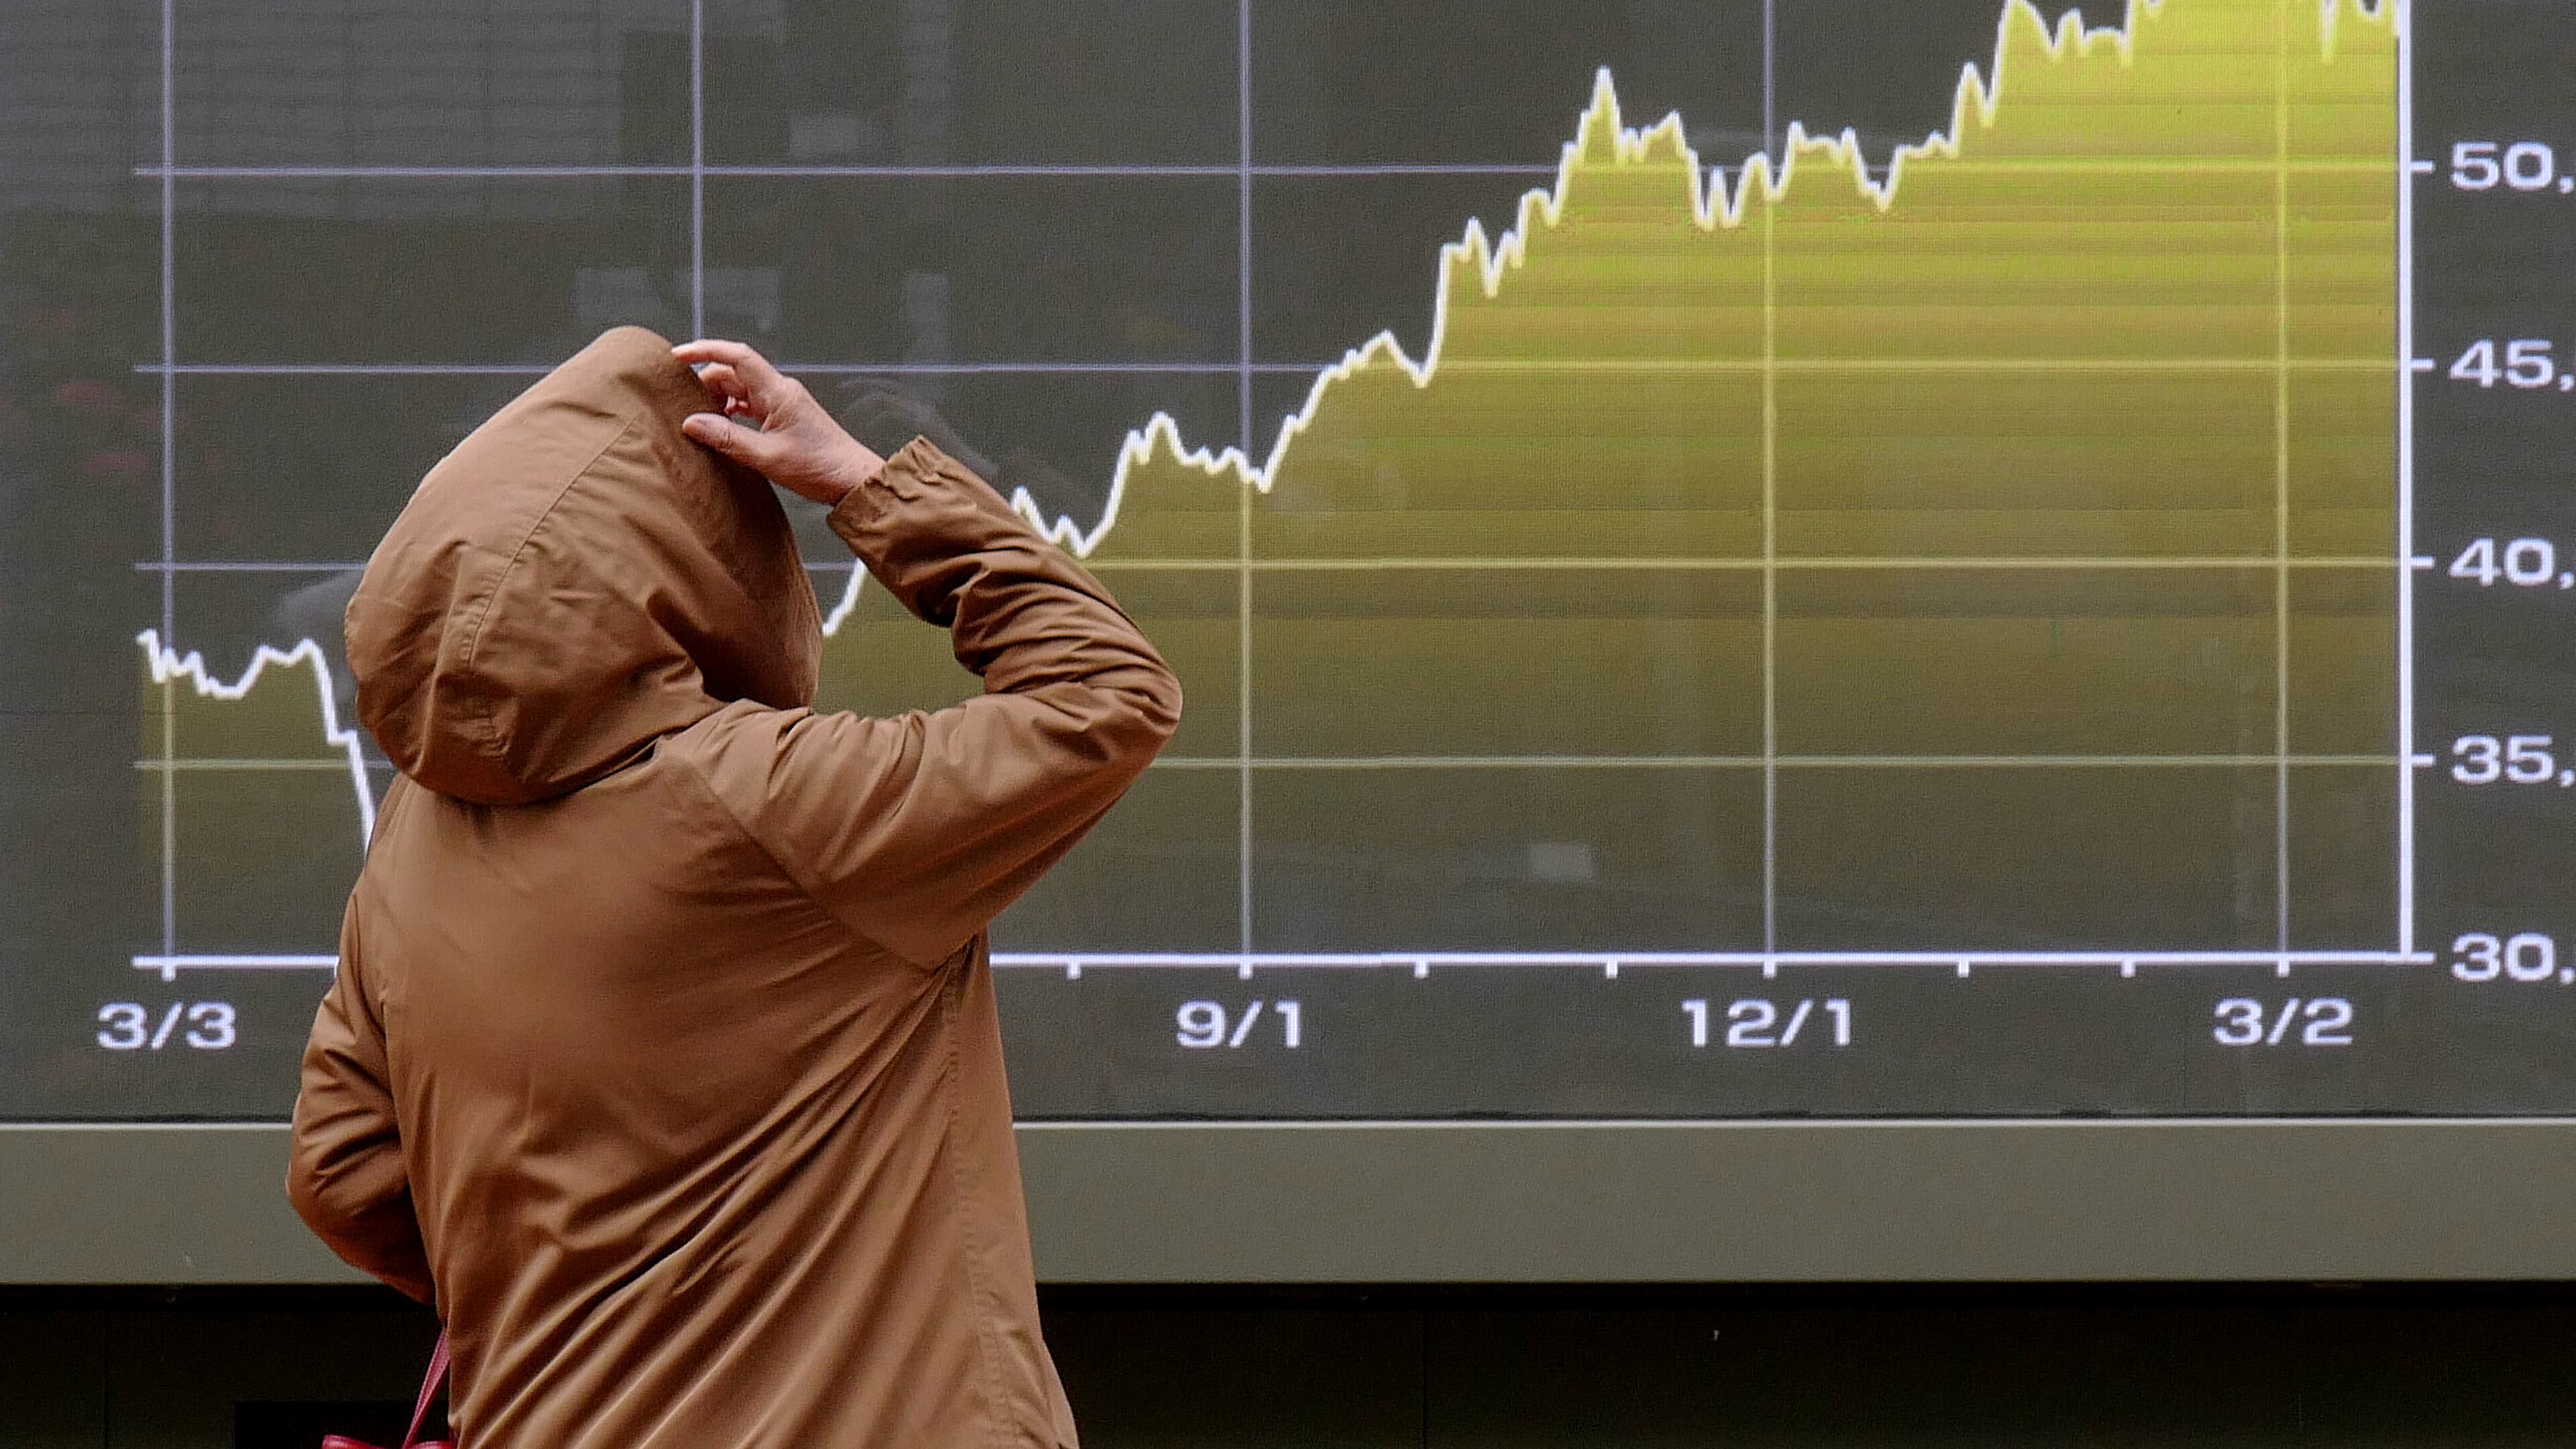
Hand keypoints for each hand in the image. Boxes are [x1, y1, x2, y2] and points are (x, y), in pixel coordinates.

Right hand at [671, 339, 884, 506]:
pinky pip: (751, 405)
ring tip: (700, 420)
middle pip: (734, 373)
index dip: (705, 350)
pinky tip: (722, 428)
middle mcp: (780, 391)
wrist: (853, 479)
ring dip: (718, 400)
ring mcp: (783, 403)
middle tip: (683, 404)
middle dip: (706, 383)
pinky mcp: (785, 417)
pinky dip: (732, 412)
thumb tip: (692, 423)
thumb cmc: (819, 467)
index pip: (738, 356)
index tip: (678, 356)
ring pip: (741, 389)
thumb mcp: (767, 457)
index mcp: (778, 392)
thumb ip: (728, 438)